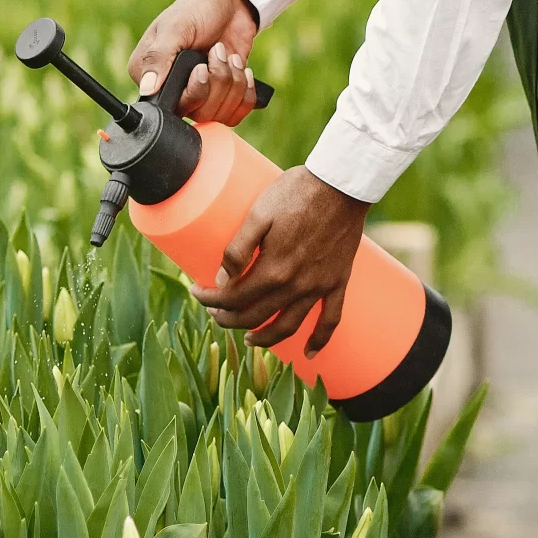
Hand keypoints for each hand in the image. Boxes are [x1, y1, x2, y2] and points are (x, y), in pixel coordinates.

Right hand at [130, 0, 258, 125]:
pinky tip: (242, 69)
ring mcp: (198, 95)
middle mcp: (172, 90)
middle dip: (219, 82)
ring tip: (229, 56)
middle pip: (200, 115)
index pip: (170, 108)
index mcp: (151, 75)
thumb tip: (147, 88)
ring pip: (220, 116)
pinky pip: (235, 114)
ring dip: (234, 84)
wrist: (230, 2)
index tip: (202, 67)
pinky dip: (246, 92)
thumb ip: (159, 57)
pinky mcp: (221, 96)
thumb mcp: (175, 28)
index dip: (194, 92)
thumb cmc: (197, 8)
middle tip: (219, 51)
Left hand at [193, 166, 370, 353]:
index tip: (196, 291)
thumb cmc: (296, 192)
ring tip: (248, 338)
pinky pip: (330, 320)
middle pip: (255, 316)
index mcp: (273, 269)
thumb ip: (238, 249)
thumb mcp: (258, 212)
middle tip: (215, 311)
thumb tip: (221, 280)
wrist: (341, 184)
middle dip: (228, 318)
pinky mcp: (337, 282)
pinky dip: (320, 340)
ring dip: (264, 338)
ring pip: (287, 327)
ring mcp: (318, 286)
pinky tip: (309, 353)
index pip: (233, 297)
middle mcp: (295, 285)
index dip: (209, 299)